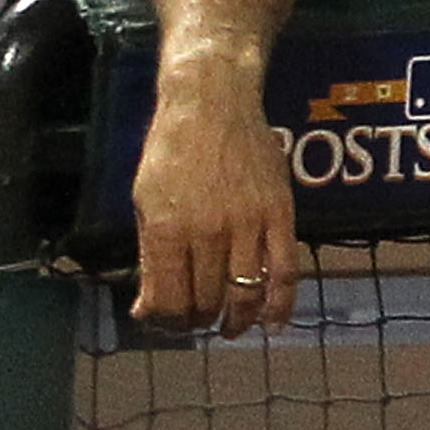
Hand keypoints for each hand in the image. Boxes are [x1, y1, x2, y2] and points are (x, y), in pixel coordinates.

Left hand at [127, 64, 298, 339]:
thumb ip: (149, 258)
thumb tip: (146, 310)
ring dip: (235, 321)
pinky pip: (285, 272)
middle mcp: (207, 231)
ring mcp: (247, 223)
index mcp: (166, 229)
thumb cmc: (171, 152)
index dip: (166, 323)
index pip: (168, 300)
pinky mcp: (279, 214)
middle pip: (205, 301)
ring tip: (228, 327)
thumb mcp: (144, 202)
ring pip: (244, 294)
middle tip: (195, 320)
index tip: (166, 322)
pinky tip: (271, 324)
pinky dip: (280, 306)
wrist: (212, 102)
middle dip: (197, 321)